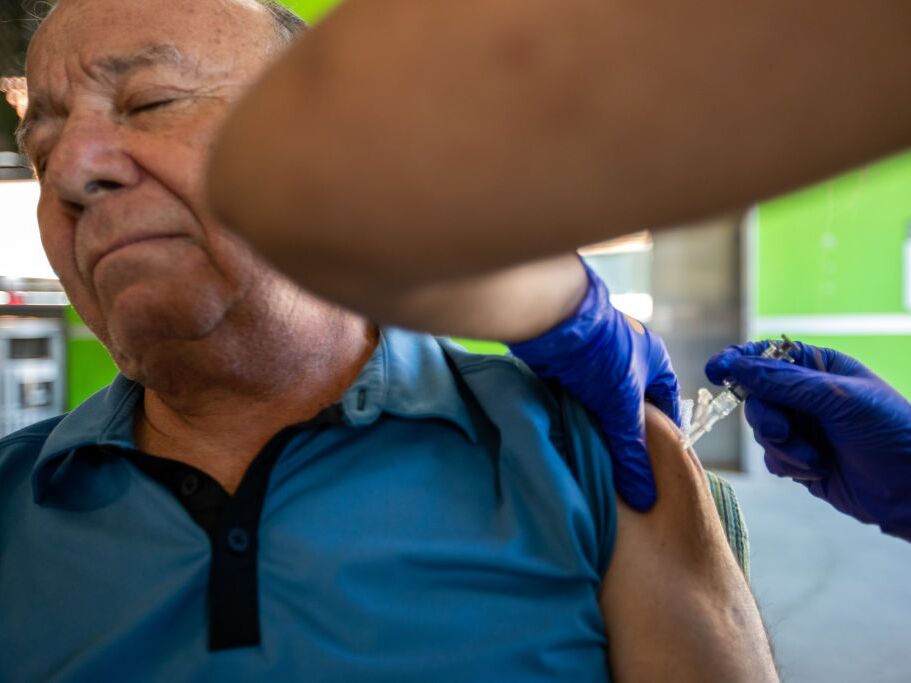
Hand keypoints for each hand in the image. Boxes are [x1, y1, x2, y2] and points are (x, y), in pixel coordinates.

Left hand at [509, 260, 679, 511]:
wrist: (551, 319)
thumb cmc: (600, 354)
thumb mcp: (622, 406)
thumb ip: (632, 450)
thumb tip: (644, 493)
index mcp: (655, 361)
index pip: (669, 406)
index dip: (665, 436)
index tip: (657, 467)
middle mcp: (630, 358)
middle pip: (634, 407)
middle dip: (627, 435)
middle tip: (623, 470)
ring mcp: (598, 360)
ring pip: (603, 404)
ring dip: (598, 427)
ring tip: (597, 460)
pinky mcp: (570, 364)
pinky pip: (578, 398)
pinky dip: (576, 416)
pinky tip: (571, 439)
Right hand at [706, 341, 910, 540]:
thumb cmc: (890, 432)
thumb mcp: (838, 399)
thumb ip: (784, 382)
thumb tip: (738, 365)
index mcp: (819, 368)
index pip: (768, 355)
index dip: (740, 360)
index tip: (717, 371)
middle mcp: (807, 396)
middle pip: (756, 396)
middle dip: (766, 417)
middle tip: (783, 430)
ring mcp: (803, 428)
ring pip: (761, 430)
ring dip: (783, 446)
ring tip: (814, 458)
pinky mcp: (801, 459)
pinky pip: (772, 457)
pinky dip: (788, 465)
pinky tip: (816, 471)